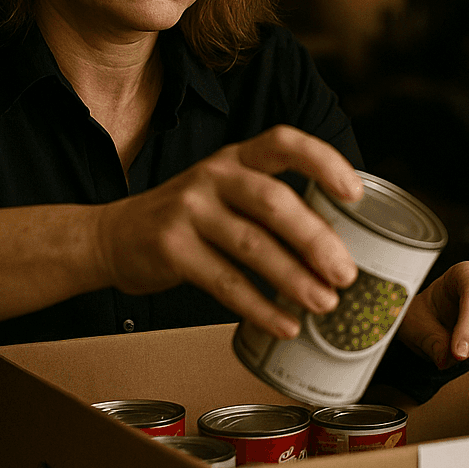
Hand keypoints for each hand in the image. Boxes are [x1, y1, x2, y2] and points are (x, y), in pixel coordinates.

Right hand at [93, 125, 361, 339]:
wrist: (113, 237)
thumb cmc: (190, 219)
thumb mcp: (227, 194)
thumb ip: (273, 206)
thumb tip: (342, 248)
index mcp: (237, 157)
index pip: (284, 143)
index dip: (324, 161)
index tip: (355, 192)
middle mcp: (214, 175)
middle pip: (274, 202)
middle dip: (316, 240)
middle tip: (346, 274)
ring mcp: (189, 210)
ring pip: (252, 244)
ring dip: (294, 278)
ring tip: (324, 304)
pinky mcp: (171, 248)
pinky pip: (225, 282)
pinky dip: (260, 307)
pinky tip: (284, 324)